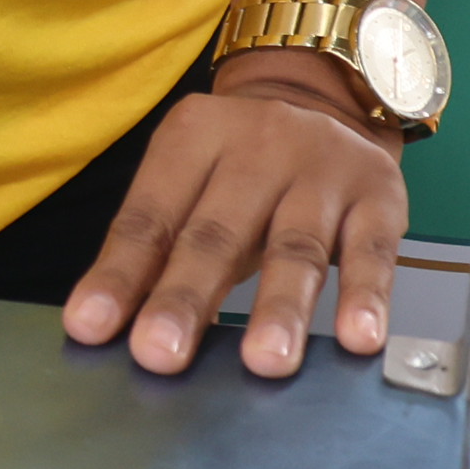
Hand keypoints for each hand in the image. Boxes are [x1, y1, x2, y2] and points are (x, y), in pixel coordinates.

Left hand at [59, 62, 410, 377]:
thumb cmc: (240, 175)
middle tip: (161, 355)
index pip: (151, 215)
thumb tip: (105, 328)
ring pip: (295, 245)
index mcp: (193, 136)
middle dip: (186, 298)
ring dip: (279, 308)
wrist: (325, 106)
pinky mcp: (379, 194)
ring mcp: (322, 167)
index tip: (91, 328)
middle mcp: (258, 143)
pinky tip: (358, 337)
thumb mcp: (191, 192)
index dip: (119, 274)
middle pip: (216, 232)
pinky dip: (366, 295)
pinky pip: (372, 250)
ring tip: (265, 362)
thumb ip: (155, 252)